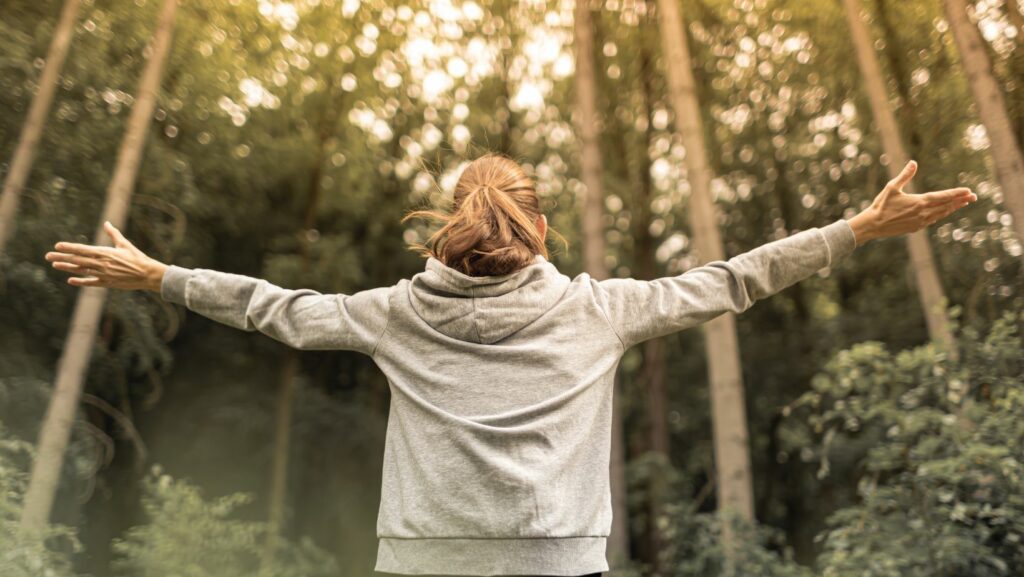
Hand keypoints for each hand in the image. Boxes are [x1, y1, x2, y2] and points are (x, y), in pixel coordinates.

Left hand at [45, 221, 167, 291]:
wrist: (148, 274)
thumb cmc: (137, 258)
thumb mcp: (125, 244)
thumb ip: (113, 234)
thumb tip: (107, 223)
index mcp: (105, 252)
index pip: (82, 249)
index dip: (69, 248)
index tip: (57, 246)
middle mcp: (102, 263)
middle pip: (77, 260)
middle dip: (61, 257)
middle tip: (48, 256)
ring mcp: (103, 274)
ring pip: (81, 270)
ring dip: (67, 267)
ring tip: (55, 265)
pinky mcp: (107, 283)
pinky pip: (91, 282)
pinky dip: (80, 281)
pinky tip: (70, 280)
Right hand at [847, 160, 977, 245]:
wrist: (873, 225)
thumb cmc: (881, 205)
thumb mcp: (892, 187)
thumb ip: (905, 175)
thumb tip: (913, 162)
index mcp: (918, 202)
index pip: (943, 196)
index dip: (957, 193)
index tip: (968, 191)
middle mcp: (922, 213)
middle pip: (946, 206)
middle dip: (961, 200)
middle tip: (974, 197)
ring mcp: (920, 222)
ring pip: (942, 214)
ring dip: (953, 208)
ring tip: (963, 203)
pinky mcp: (916, 228)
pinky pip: (933, 220)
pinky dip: (942, 214)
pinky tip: (944, 212)